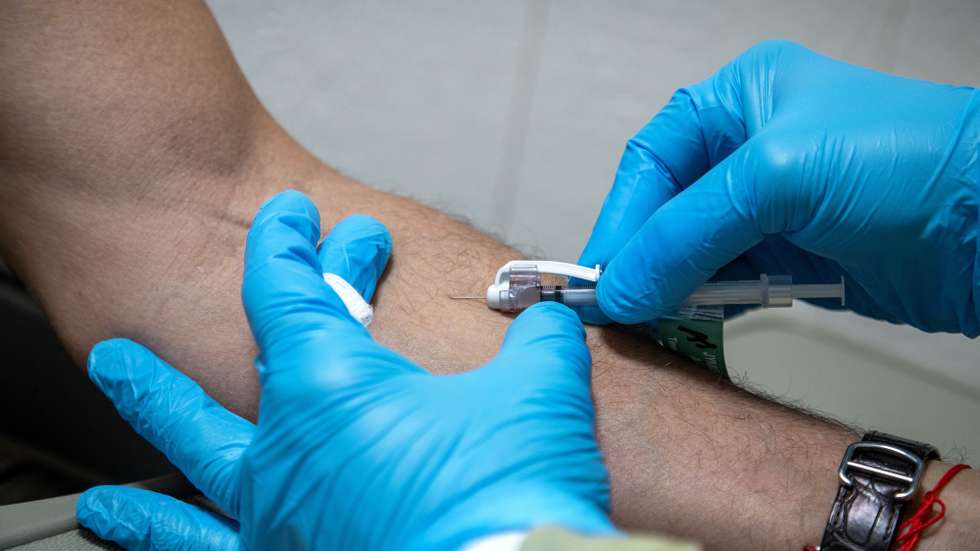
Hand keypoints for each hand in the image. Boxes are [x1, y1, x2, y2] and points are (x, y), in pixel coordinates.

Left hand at [76, 191, 613, 549]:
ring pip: (193, 458)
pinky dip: (161, 531)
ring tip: (113, 391)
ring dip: (153, 413)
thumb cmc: (510, 495)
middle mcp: (285, 448)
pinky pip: (203, 548)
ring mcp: (276, 515)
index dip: (285, 241)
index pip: (286, 288)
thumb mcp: (540, 392)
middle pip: (242, 360)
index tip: (287, 213)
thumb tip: (544, 320)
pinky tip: (123, 524)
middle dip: (236, 316)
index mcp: (331, 387)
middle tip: (201, 303)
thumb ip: (537, 340)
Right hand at [578, 40, 978, 334]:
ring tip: (649, 316)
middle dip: (642, 254)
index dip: (621, 216)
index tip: (598, 271)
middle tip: (615, 302)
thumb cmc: (910, 159)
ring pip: (693, 250)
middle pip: (667, 207)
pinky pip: (728, 282)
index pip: (653, 159)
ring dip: (672, 284)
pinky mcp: (794, 258)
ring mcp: (773, 207)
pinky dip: (707, 303)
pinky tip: (692, 318)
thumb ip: (686, 232)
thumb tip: (621, 284)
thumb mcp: (776, 176)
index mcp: (740, 99)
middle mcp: (750, 150)